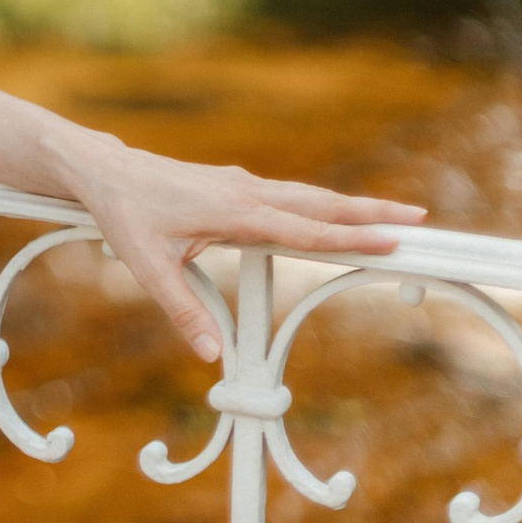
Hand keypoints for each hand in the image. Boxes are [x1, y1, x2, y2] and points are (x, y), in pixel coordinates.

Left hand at [67, 135, 426, 362]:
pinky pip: (286, 194)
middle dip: (369, 209)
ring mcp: (239, 184)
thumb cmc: (122, 212)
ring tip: (393, 212)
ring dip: (349, 203)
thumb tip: (210, 354)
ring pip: (305, 195)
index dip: (348, 236)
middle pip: (318, 203)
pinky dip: (318, 202)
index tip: (391, 239)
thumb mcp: (146, 266)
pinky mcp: (232, 184)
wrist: (101, 168)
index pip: (302, 229)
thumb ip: (181, 310)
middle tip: (420, 217)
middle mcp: (244, 192)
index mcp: (233, 210)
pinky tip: (331, 210)